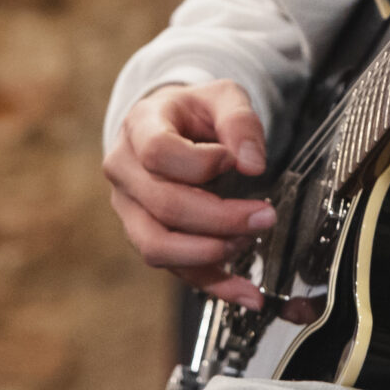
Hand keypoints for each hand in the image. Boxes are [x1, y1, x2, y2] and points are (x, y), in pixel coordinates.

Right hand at [103, 80, 274, 307]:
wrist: (173, 126)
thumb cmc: (195, 112)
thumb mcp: (222, 96)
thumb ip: (239, 120)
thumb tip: (252, 164)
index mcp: (139, 128)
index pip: (158, 152)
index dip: (202, 163)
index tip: (235, 161)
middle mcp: (125, 171)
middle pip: (164, 206)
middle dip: (220, 218)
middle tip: (264, 216)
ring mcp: (130, 209)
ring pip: (157, 247)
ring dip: (210, 252)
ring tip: (249, 241)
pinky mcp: (147, 237)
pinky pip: (174, 270)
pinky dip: (213, 285)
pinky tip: (247, 292)